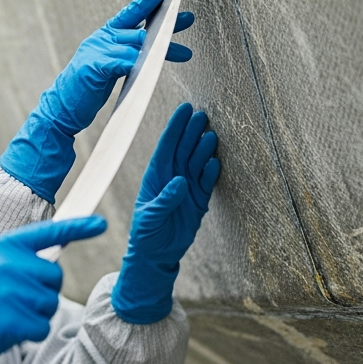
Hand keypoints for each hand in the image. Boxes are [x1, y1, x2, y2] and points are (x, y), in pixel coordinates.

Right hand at [0, 0, 194, 201]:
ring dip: (161, 48)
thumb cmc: (87, 88)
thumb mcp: (110, 66)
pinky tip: (152, 64)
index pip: (131, 12)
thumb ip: (128, 53)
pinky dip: (136, 61)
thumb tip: (154, 46)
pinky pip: (119, 62)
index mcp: (105, 36)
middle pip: (139, 27)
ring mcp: (96, 52)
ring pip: (135, 43)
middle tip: (188, 18)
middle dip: (166, 23)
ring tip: (184, 53)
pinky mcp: (93, 69)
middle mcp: (101, 39)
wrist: (60, 109)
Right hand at [0, 216, 107, 363]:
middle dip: (42, 293)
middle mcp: (6, 264)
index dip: (76, 228)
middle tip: (13, 306)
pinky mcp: (12, 320)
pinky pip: (41, 327)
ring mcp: (10, 292)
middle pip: (54, 276)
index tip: (100, 224)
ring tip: (0, 319)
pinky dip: (27, 335)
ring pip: (49, 304)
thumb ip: (8, 262)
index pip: (44, 233)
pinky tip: (2, 334)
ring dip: (33, 317)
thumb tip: (44, 268)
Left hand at [112, 103, 219, 323]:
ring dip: (204, 149)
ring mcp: (187, 188)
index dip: (175, 127)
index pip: (166, 146)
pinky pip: (207, 182)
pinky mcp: (199, 201)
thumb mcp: (150, 219)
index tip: (185, 109)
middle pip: (184, 149)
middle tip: (203, 116)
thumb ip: (164, 200)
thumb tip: (180, 182)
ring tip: (212, 136)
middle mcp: (172, 177)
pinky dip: (211, 172)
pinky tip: (216, 161)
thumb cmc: (146, 234)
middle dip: (192, 132)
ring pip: (197, 162)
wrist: (156, 254)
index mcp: (155, 176)